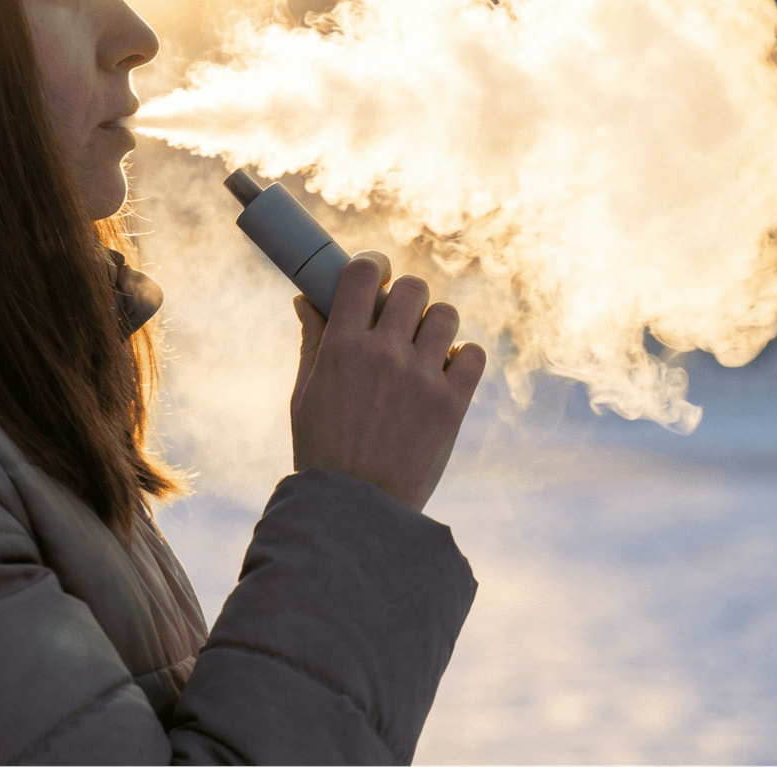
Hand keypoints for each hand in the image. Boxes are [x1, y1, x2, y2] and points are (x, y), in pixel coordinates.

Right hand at [290, 252, 486, 509]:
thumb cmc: (322, 452)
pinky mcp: (452, 406)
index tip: (376, 273)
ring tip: (426, 347)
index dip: (373, 264)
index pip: (363, 274)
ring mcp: (421, 379)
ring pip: (446, 315)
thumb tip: (307, 299)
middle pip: (412, 289)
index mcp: (342, 348)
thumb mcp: (304, 395)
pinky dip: (463, 357)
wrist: (355, 512)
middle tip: (401, 319)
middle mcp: (384, 355)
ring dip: (436, 324)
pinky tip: (445, 373)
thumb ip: (312, 342)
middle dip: (406, 296)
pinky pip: (473, 355)